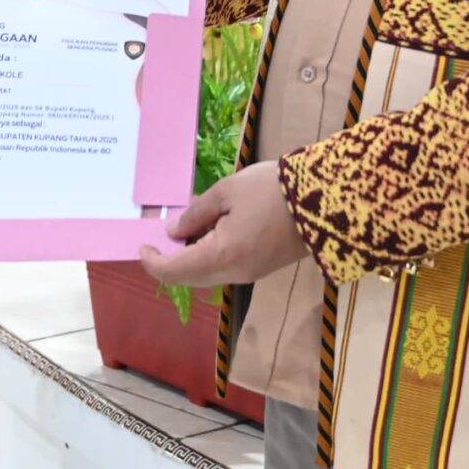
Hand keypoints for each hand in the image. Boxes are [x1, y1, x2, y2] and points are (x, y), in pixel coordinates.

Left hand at [141, 160, 309, 289]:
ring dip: (189, 258)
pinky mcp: (261, 268)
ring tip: (186, 227)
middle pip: (188, 278)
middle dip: (169, 260)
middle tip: (160, 235)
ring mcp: (249, 274)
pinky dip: (208, 255)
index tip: (142, 245)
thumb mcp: (227, 192)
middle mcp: (233, 274)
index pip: (174, 271)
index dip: (153, 262)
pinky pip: (223, 269)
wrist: (326, 200)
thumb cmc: (272, 190)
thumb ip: (196, 214)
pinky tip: (208, 231)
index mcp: (221, 256)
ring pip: (206, 275)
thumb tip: (174, 232)